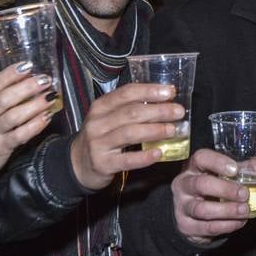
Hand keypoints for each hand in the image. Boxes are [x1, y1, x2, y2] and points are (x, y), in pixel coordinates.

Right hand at [0, 64, 55, 199]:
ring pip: (13, 116)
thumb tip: (26, 78)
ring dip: (34, 105)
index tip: (27, 65)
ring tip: (50, 97)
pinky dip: (35, 126)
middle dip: (26, 87)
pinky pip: (19, 135)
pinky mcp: (1, 147)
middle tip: (44, 80)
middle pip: (4, 99)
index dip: (9, 74)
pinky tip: (46, 117)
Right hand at [69, 82, 186, 190]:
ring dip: (154, 130)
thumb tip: (163, 101)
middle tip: (178, 112)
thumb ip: (129, 108)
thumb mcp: (108, 118)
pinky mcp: (103, 164)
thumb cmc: (101, 137)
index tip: (170, 92)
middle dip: (158, 111)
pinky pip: (127, 160)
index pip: (127, 93)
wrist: (77, 164)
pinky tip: (159, 153)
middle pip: (131, 113)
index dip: (150, 91)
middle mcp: (97, 123)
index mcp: (100, 107)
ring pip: (130, 133)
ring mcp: (98, 144)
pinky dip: (145, 157)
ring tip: (172, 130)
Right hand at [171, 149, 255, 243]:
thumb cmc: (211, 189)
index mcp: (194, 167)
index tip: (235, 169)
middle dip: (225, 189)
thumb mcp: (227, 176)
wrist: (190, 214)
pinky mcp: (186, 226)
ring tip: (245, 211)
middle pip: (200, 184)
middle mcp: (185, 184)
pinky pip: (205, 227)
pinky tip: (239, 222)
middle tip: (245, 194)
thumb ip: (249, 169)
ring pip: (201, 209)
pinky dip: (225, 226)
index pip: (201, 158)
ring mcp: (183, 206)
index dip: (217, 162)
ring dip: (226, 210)